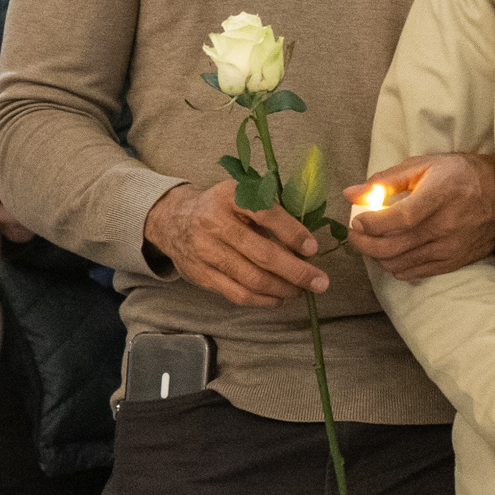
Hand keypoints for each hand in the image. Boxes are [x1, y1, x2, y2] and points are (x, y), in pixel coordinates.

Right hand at [145, 179, 327, 306]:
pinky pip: (237, 294)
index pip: (266, 215)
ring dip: (283, 289)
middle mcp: (214, 223)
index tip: (312, 248)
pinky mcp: (202, 275)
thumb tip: (306, 243)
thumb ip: (270, 212)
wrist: (174, 220)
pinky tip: (279, 298)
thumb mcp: (241, 195)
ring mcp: (206, 252)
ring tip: (302, 291)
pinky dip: (263, 300)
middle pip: (262, 254)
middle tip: (320, 281)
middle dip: (296, 271)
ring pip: (251, 279)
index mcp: (229, 196)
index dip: (292, 233)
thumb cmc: (221, 207)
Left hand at [345, 152, 494, 282]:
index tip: (357, 221)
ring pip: (399, 263)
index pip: (399, 219)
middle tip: (356, 234)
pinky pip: (414, 273)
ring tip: (373, 241)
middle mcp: (445, 226)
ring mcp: (450, 248)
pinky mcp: (453, 262)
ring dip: (378, 256)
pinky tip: (393, 252)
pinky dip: (396, 266)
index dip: (372, 224)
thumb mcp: (424, 166)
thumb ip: (386, 180)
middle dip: (364, 244)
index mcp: (439, 195)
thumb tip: (351, 194)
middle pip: (393, 247)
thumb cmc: (460, 175)